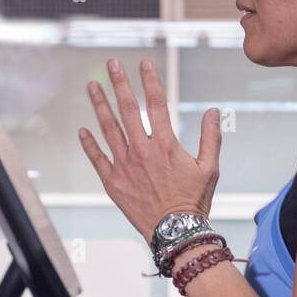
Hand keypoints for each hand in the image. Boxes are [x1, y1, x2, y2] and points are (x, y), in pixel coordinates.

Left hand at [78, 58, 221, 243]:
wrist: (175, 233)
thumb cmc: (194, 202)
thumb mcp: (210, 168)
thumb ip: (211, 137)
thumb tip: (214, 111)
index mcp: (165, 145)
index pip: (155, 103)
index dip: (149, 80)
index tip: (143, 63)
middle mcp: (142, 151)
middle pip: (127, 109)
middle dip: (118, 83)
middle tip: (111, 64)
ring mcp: (124, 166)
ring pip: (108, 129)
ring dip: (99, 105)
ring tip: (92, 87)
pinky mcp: (113, 182)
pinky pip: (97, 159)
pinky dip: (89, 144)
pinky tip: (83, 130)